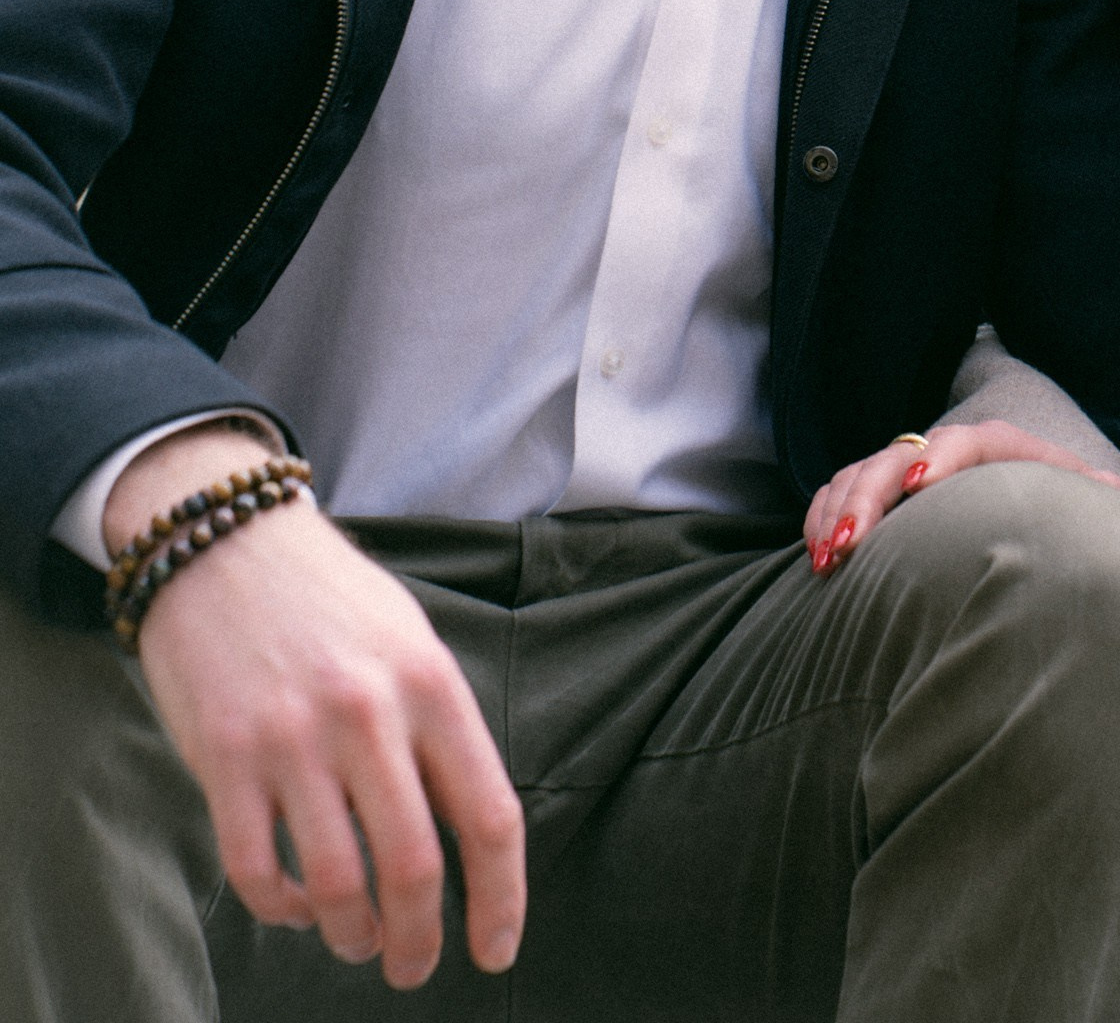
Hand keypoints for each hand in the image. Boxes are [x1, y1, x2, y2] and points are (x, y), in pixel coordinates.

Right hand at [107, 430, 524, 990]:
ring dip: (354, 937)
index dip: (502, 899)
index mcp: (431, 684)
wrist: (226, 542)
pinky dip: (283, 912)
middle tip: (414, 967)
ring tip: (359, 943)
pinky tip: (296, 907)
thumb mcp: (409, 642)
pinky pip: (258, 873)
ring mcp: (294, 739)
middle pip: (416, 867)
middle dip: (421, 940)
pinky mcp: (226, 758)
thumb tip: (467, 834)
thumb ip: (438, 729)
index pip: (489, 815)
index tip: (496, 951)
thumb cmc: (330, 600)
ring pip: (339, 886)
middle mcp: (370, 714)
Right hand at [802, 415, 1119, 572]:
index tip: (921, 485)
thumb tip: (1113, 489)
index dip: (941, 457)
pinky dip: (822, 519)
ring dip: (838, 512)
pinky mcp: (879, 498)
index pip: (966, 441)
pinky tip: (817, 559)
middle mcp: (944, 453)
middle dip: (869, 497)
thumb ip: (1091, 497)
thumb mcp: (1076, 504)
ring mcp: (905, 472)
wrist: (1024, 510)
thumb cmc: (1054, 512)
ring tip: (827, 559)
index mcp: (997, 448)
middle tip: (850, 543)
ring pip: (860, 475)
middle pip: (898, 457)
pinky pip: (837, 495)